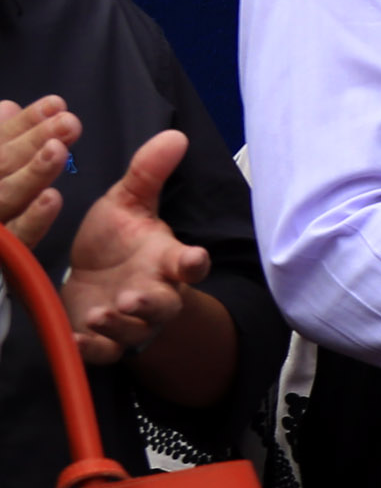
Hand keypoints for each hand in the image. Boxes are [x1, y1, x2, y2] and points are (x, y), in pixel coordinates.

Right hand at [0, 93, 76, 246]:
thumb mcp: (0, 172)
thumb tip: (8, 107)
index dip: (24, 124)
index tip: (55, 104)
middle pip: (1, 166)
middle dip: (32, 141)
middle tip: (68, 122)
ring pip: (6, 196)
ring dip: (32, 172)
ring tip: (58, 149)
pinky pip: (15, 236)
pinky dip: (32, 218)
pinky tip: (53, 198)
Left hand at [60, 131, 209, 362]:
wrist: (96, 285)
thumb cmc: (116, 245)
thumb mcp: (128, 204)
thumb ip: (148, 173)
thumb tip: (176, 134)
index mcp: (164, 262)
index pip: (190, 264)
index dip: (193, 263)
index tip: (193, 259)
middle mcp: (153, 294)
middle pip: (165, 304)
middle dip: (152, 302)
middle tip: (133, 296)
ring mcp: (129, 321)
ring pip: (135, 331)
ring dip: (121, 324)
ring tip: (103, 312)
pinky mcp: (102, 341)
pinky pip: (104, 352)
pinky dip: (94, 348)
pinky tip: (80, 337)